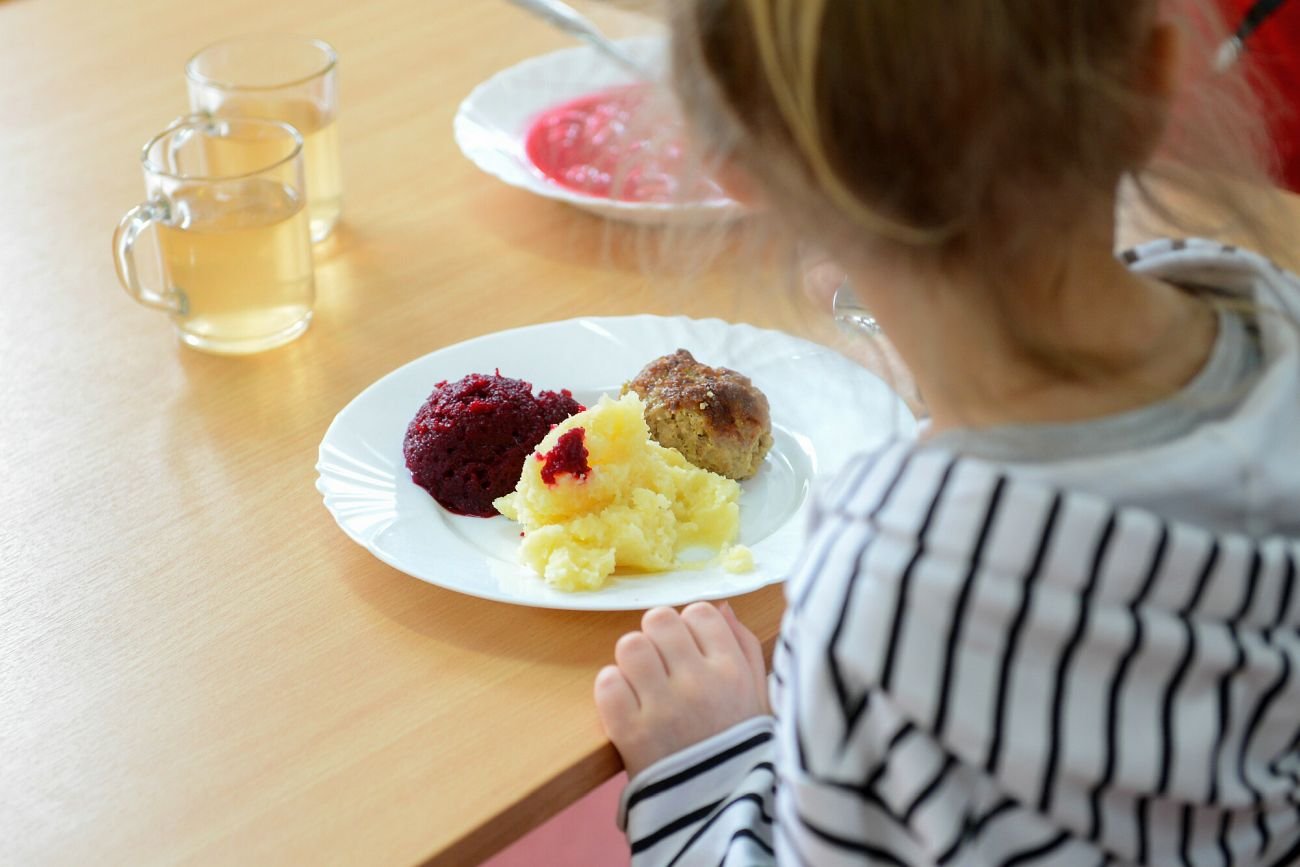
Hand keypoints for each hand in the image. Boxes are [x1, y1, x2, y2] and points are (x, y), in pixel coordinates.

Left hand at [594, 602, 769, 778]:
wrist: (719, 812)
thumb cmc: (740, 749)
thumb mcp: (759, 696)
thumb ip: (744, 647)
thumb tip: (720, 607)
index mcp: (732, 671)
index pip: (699, 612)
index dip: (689, 625)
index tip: (688, 648)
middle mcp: (698, 682)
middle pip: (659, 620)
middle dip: (656, 637)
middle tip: (661, 664)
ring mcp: (662, 707)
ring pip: (629, 645)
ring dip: (632, 661)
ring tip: (642, 684)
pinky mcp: (630, 732)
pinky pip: (607, 682)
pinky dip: (612, 689)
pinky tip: (627, 704)